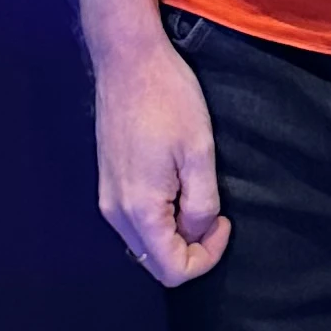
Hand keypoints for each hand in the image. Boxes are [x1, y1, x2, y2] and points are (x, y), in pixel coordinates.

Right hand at [92, 34, 230, 286]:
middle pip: (155, 262)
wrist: (128, 59)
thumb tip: (198, 230)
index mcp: (140, 209)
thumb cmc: (169, 99)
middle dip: (191, 248)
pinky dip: (160, 217)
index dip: (207, 256)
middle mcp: (115, 212)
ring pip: (144, 243)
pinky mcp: (107, 182)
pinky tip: (176, 184)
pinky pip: (135, 221)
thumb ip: (202, 203)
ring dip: (175, 232)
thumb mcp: (199, 152)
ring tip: (196, 193)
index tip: (224, 220)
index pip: (172, 270)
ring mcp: (107, 197)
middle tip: (214, 212)